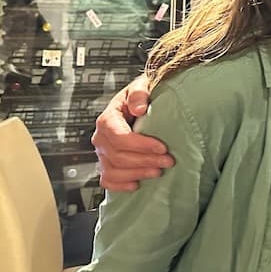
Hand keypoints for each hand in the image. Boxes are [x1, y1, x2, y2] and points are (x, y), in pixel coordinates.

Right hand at [93, 75, 172, 190]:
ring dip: (137, 173)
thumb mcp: (142, 86)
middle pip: (118, 156)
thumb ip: (139, 93)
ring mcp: (103, 153)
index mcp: (108, 119)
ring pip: (113, 170)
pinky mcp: (107, 164)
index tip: (162, 147)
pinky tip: (137, 184)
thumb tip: (139, 107)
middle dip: (145, 160)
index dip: (140, 145)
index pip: (119, 136)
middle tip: (168, 161)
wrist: (139, 105)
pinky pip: (107, 180)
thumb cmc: (141, 97)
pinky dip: (120, 185)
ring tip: (158, 172)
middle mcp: (102, 138)